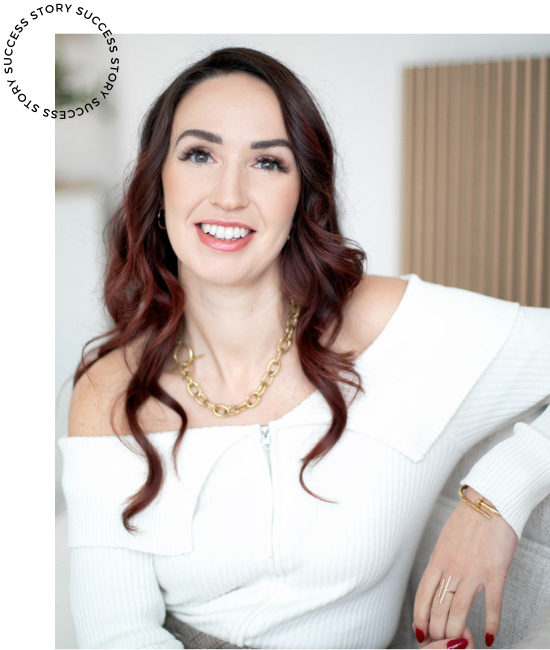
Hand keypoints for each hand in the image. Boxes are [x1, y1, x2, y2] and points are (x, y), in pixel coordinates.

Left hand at [412, 487, 517, 646]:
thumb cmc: (467, 520)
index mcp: (438, 559)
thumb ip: (441, 562)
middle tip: (440, 641)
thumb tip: (437, 580)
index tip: (419, 631)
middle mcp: (452, 568)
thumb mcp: (445, 540)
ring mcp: (473, 572)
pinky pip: (492, 605)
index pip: (423, 594)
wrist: (489, 502)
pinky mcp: (494, 573)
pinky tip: (491, 636)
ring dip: (457, 631)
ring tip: (460, 643)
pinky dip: (491, 624)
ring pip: (459, 611)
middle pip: (438, 608)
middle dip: (437, 630)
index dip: (419, 616)